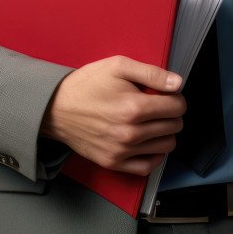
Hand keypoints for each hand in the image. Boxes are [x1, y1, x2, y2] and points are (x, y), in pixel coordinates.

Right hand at [40, 55, 185, 175]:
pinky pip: (148, 166)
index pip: (177, 106)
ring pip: (166, 146)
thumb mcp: (116, 66)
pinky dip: (155, 155)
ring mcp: (122, 150)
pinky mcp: (113, 162)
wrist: (55, 108)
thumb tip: (178, 83)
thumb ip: (151, 73)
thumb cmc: (86, 85)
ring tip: (151, 122)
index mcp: (134, 107)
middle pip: (174, 126)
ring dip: (165, 132)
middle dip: (170, 113)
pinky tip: (148, 142)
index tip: (164, 94)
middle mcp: (130, 132)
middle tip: (155, 106)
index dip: (175, 97)